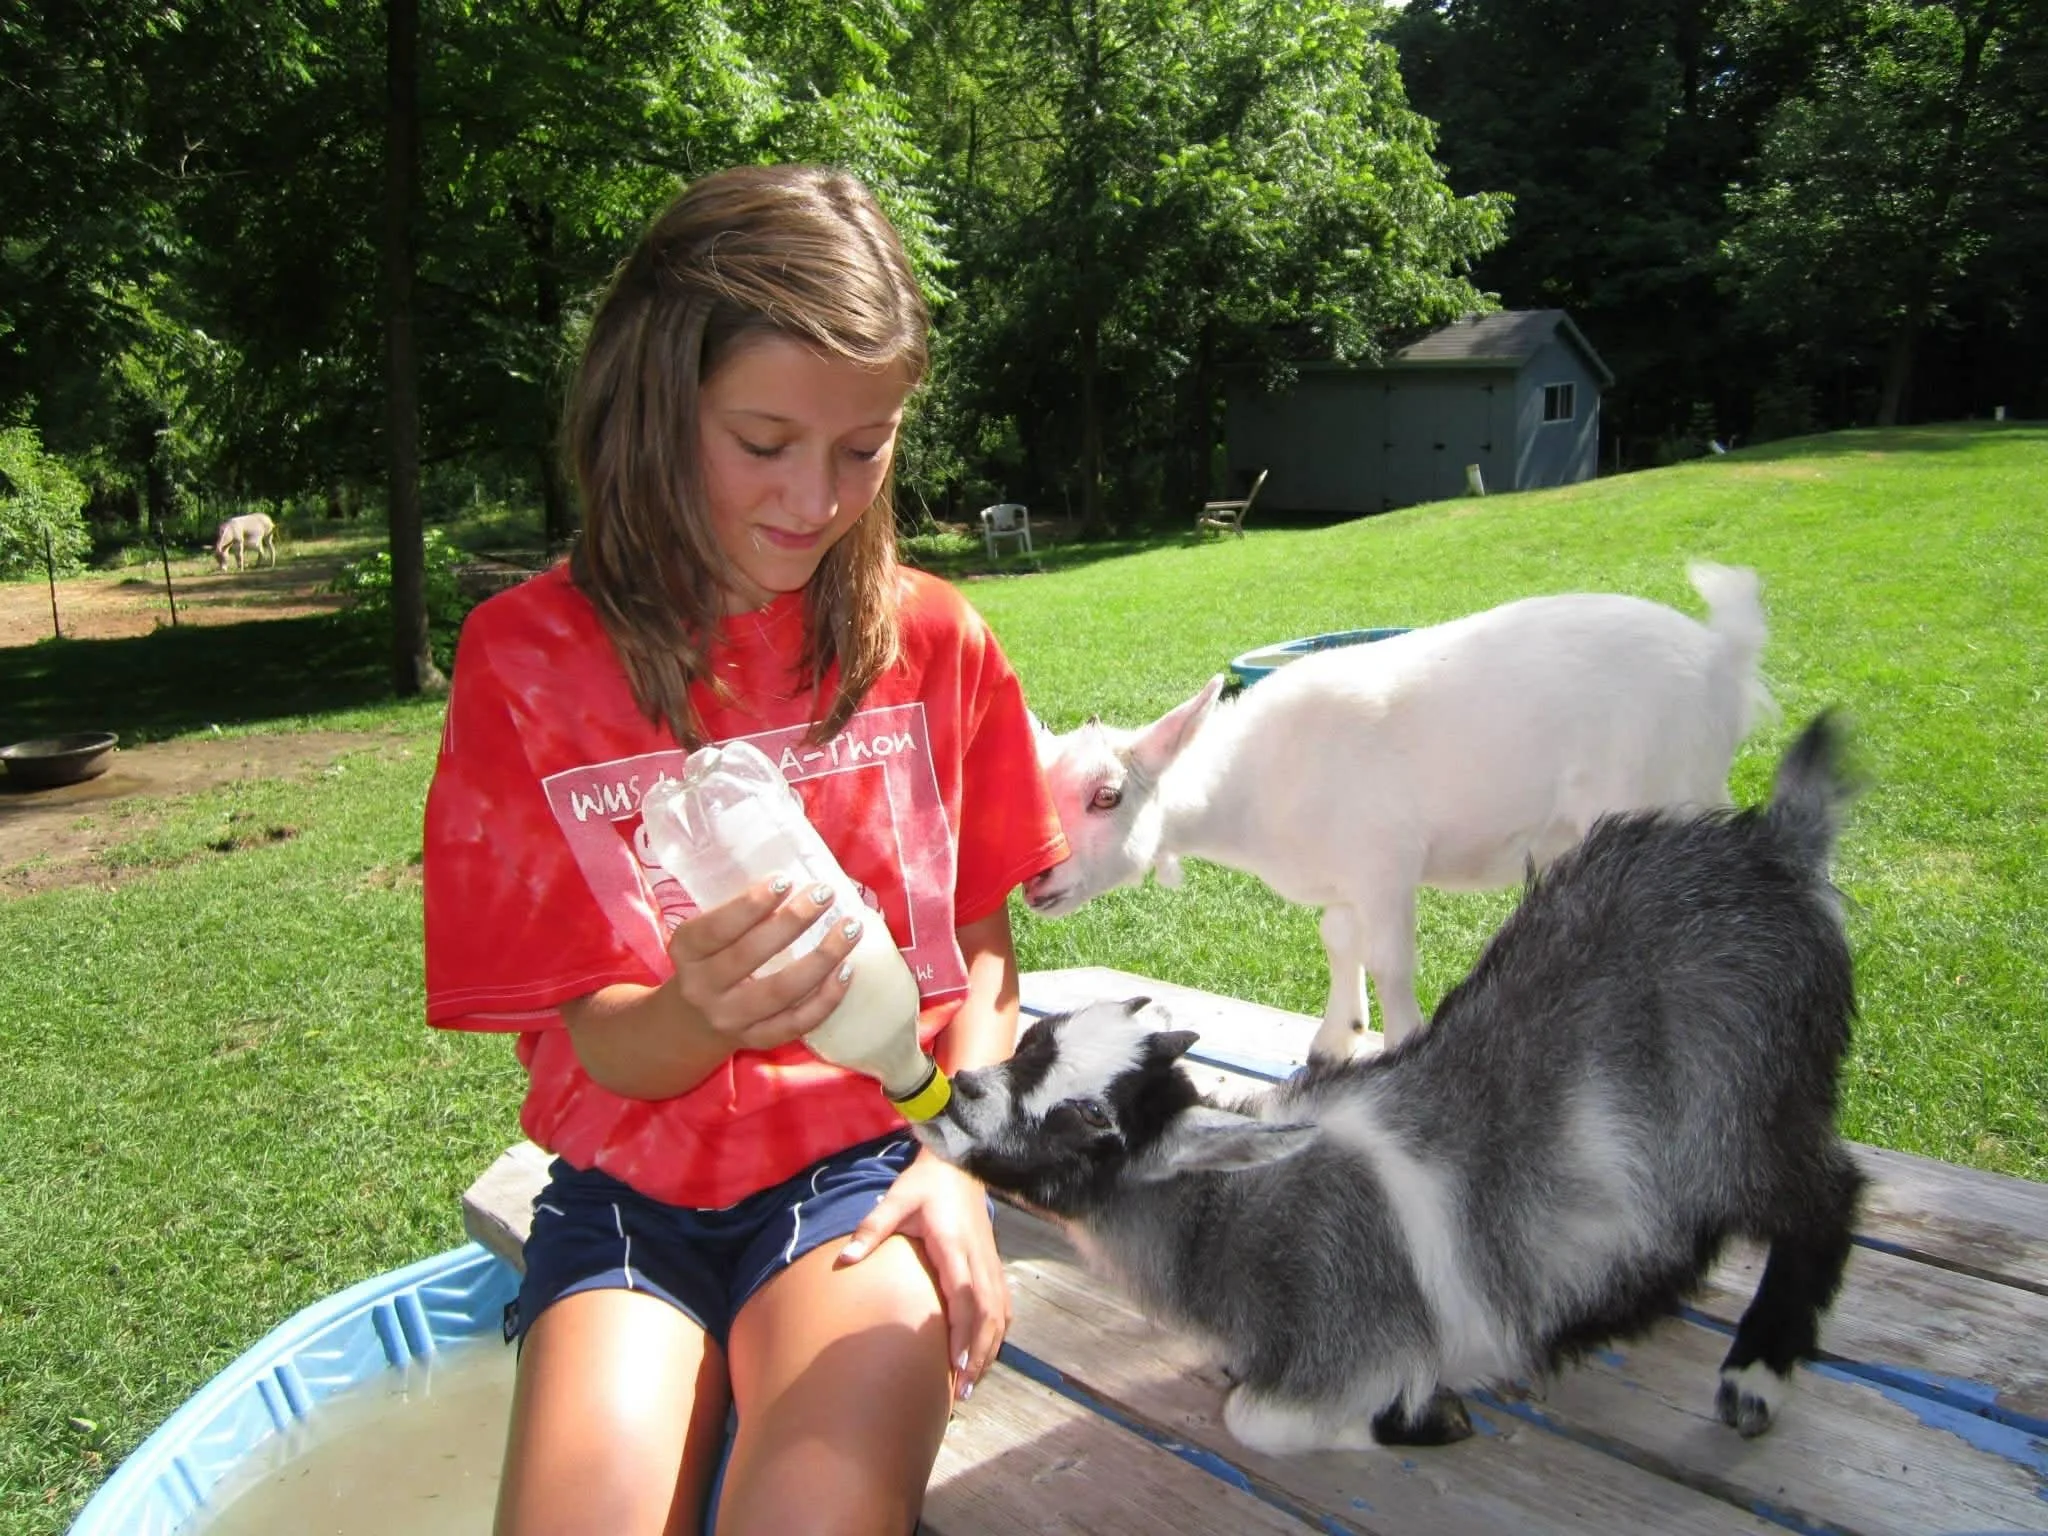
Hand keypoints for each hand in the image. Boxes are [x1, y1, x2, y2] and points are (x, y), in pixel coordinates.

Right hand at [665, 875, 859, 1054]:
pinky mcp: (755, 1040)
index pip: (717, 928)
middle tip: (825, 894)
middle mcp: (703, 987)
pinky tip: (847, 970)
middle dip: (793, 921)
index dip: (750, 905)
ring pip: (781, 991)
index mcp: (686, 952)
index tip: (785, 880)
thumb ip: (738, 914)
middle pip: (751, 955)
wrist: (689, 1023)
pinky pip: (796, 1023)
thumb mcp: (704, 937)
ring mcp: (730, 1019)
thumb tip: (799, 880)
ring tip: (850, 929)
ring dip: (821, 958)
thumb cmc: (708, 961)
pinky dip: (826, 998)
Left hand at [839, 1152, 1007, 1401]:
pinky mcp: (994, 1266)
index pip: (966, 1297)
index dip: (964, 1333)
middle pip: (988, 1315)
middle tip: (963, 1392)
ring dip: (989, 1350)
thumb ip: (872, 1228)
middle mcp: (979, 1259)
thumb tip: (844, 1259)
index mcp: (955, 1247)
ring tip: (972, 1384)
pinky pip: (1002, 1306)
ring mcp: (990, 1263)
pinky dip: (996, 1335)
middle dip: (978, 1355)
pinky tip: (985, 1356)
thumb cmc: (924, 1185)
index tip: (955, 1366)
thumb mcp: (895, 1200)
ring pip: (1000, 1315)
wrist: (958, 1165)